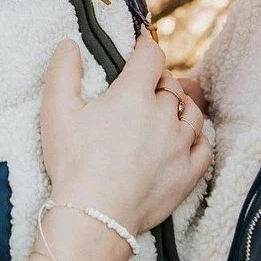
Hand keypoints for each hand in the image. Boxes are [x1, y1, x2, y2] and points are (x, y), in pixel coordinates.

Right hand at [40, 36, 211, 239]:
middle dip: (157, 80)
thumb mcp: (56, 112)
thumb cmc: (73, 164)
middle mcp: (163, 115)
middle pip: (170, 84)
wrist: (94, 216)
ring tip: (164, 111)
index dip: (145, 47)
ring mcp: (180, 145)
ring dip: (179, 106)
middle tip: (143, 87)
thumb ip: (62, 72)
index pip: (151, 56)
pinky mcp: (189, 173)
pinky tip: (184, 139)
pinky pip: (204, 146)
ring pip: (191, 112)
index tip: (139, 48)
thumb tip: (68, 44)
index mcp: (133, 95)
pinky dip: (196, 137)